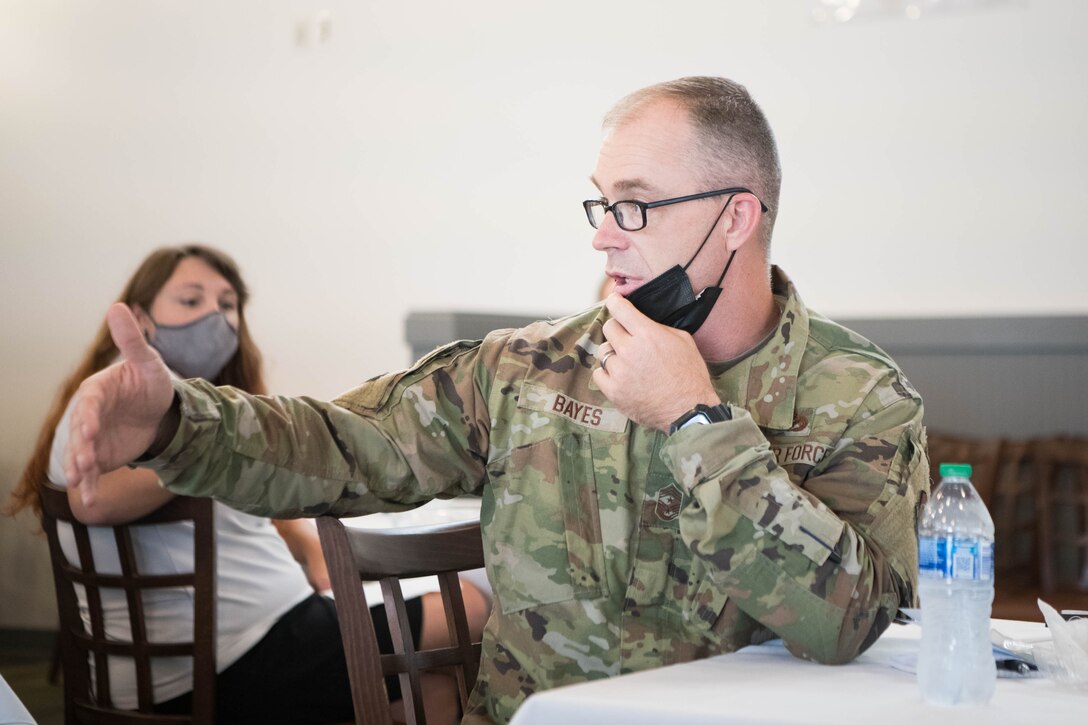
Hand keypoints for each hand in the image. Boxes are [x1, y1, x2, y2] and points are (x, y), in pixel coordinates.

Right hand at [64, 303, 174, 508]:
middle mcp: (89, 415)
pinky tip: (89, 501)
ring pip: (79, 454)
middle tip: (83, 463)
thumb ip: (132, 339)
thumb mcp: (148, 361)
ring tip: (81, 483)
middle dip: (80, 447)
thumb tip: (118, 306)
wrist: (161, 410)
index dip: (87, 416)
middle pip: (79, 432)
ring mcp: (91, 437)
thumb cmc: (151, 381)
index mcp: (97, 390)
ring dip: (79, 468)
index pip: (89, 403)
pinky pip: (91, 471)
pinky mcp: (98, 456)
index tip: (89, 429)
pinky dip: (89, 486)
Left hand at [593, 294, 720, 431]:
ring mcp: (619, 372)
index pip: (620, 309)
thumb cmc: (690, 375)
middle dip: (618, 329)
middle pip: (608, 327)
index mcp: (647, 334)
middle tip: (627, 337)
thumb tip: (641, 320)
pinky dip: (608, 373)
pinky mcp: (614, 391)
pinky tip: (622, 376)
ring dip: (613, 352)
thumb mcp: (683, 340)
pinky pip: (599, 373)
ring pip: (603, 351)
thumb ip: (658, 327)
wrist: (689, 409)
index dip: (615, 302)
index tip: (614, 302)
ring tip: (628, 361)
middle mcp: (630, 350)